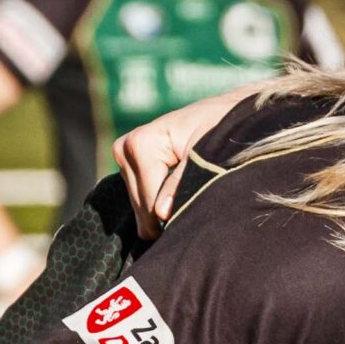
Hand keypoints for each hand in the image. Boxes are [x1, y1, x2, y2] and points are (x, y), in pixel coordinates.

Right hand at [112, 90, 242, 235]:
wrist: (221, 112)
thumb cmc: (218, 130)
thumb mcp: (204, 158)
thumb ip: (180, 185)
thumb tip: (161, 214)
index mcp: (141, 143)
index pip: (147, 197)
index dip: (166, 219)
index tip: (186, 230)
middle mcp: (125, 147)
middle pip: (139, 202)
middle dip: (161, 220)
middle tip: (186, 231)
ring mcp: (123, 153)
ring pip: (138, 201)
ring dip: (158, 214)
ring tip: (182, 220)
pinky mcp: (128, 160)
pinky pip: (140, 193)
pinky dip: (156, 204)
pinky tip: (171, 213)